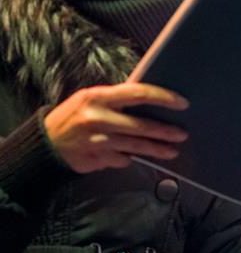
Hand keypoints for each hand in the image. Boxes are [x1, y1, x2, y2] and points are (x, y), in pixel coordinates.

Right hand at [43, 83, 188, 172]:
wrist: (45, 143)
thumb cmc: (74, 116)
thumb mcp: (90, 99)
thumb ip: (117, 99)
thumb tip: (152, 100)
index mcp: (98, 97)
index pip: (138, 93)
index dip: (163, 98)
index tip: (182, 103)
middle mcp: (98, 118)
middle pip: (141, 125)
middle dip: (165, 131)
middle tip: (182, 134)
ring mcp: (98, 141)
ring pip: (136, 146)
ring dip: (157, 149)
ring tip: (173, 150)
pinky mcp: (97, 158)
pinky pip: (123, 159)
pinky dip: (131, 157)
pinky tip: (139, 157)